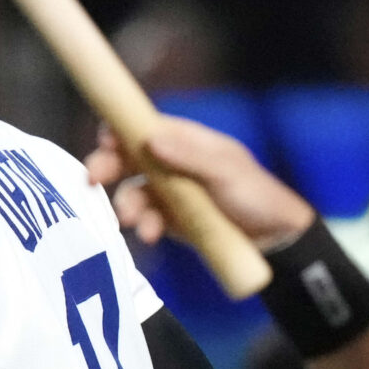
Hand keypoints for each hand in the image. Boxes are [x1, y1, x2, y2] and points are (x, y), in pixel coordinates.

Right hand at [84, 117, 316, 249]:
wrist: (276, 240)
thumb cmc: (256, 196)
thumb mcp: (225, 172)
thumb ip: (188, 156)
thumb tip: (150, 140)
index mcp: (187, 142)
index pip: (145, 128)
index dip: (120, 130)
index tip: (102, 139)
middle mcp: (174, 164)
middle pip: (129, 159)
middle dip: (107, 168)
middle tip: (92, 180)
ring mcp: (171, 193)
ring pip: (134, 193)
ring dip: (126, 205)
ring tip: (129, 219)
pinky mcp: (172, 221)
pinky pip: (147, 220)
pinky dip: (143, 226)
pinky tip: (149, 234)